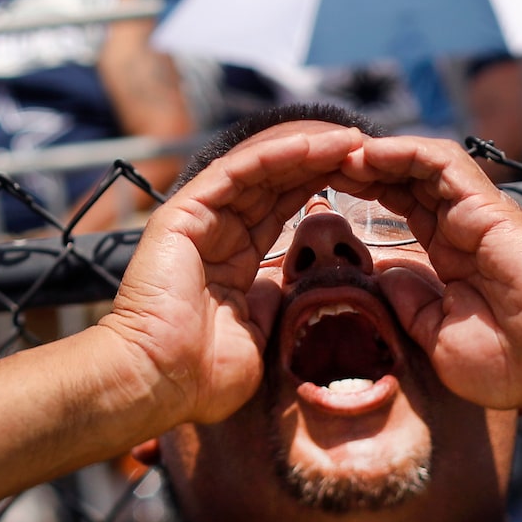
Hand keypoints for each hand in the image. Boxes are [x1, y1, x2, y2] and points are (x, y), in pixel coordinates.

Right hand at [91, 119, 366, 432]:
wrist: (158, 380)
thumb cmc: (200, 374)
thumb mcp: (256, 335)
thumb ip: (272, 305)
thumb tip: (286, 288)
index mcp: (231, 260)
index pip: (280, 210)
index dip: (318, 189)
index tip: (360, 178)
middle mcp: (214, 232)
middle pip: (274, 183)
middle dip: (319, 162)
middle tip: (363, 146)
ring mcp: (197, 219)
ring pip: (258, 170)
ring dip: (304, 151)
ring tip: (347, 140)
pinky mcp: (183, 213)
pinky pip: (235, 173)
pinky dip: (273, 156)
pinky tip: (310, 145)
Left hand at [345, 136, 521, 412]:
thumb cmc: (512, 360)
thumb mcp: (438, 338)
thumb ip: (409, 304)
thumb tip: (382, 277)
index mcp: (451, 258)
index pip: (403, 210)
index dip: (368, 195)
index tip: (328, 192)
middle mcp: (462, 229)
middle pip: (406, 181)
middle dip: (364, 168)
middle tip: (321, 163)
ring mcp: (475, 214)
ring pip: (421, 164)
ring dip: (378, 154)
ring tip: (340, 153)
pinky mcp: (487, 205)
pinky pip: (443, 164)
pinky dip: (406, 151)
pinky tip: (371, 152)